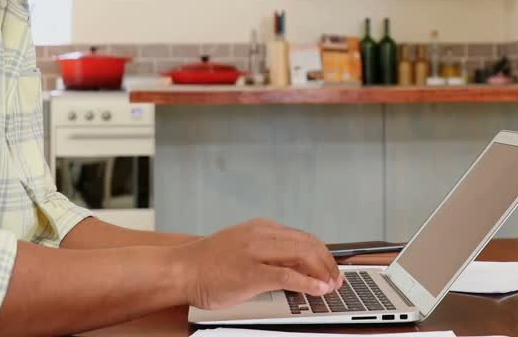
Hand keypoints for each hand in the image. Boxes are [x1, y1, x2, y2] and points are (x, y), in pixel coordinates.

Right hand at [173, 218, 342, 309]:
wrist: (180, 269)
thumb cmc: (207, 263)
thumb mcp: (242, 246)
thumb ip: (267, 251)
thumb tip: (293, 265)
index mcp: (261, 228)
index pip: (303, 236)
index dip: (322, 252)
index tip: (330, 266)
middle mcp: (261, 234)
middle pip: (308, 243)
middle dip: (327, 262)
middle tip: (336, 278)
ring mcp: (256, 252)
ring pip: (302, 255)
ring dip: (322, 272)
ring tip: (330, 285)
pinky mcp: (251, 273)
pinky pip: (287, 276)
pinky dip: (307, 283)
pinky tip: (317, 289)